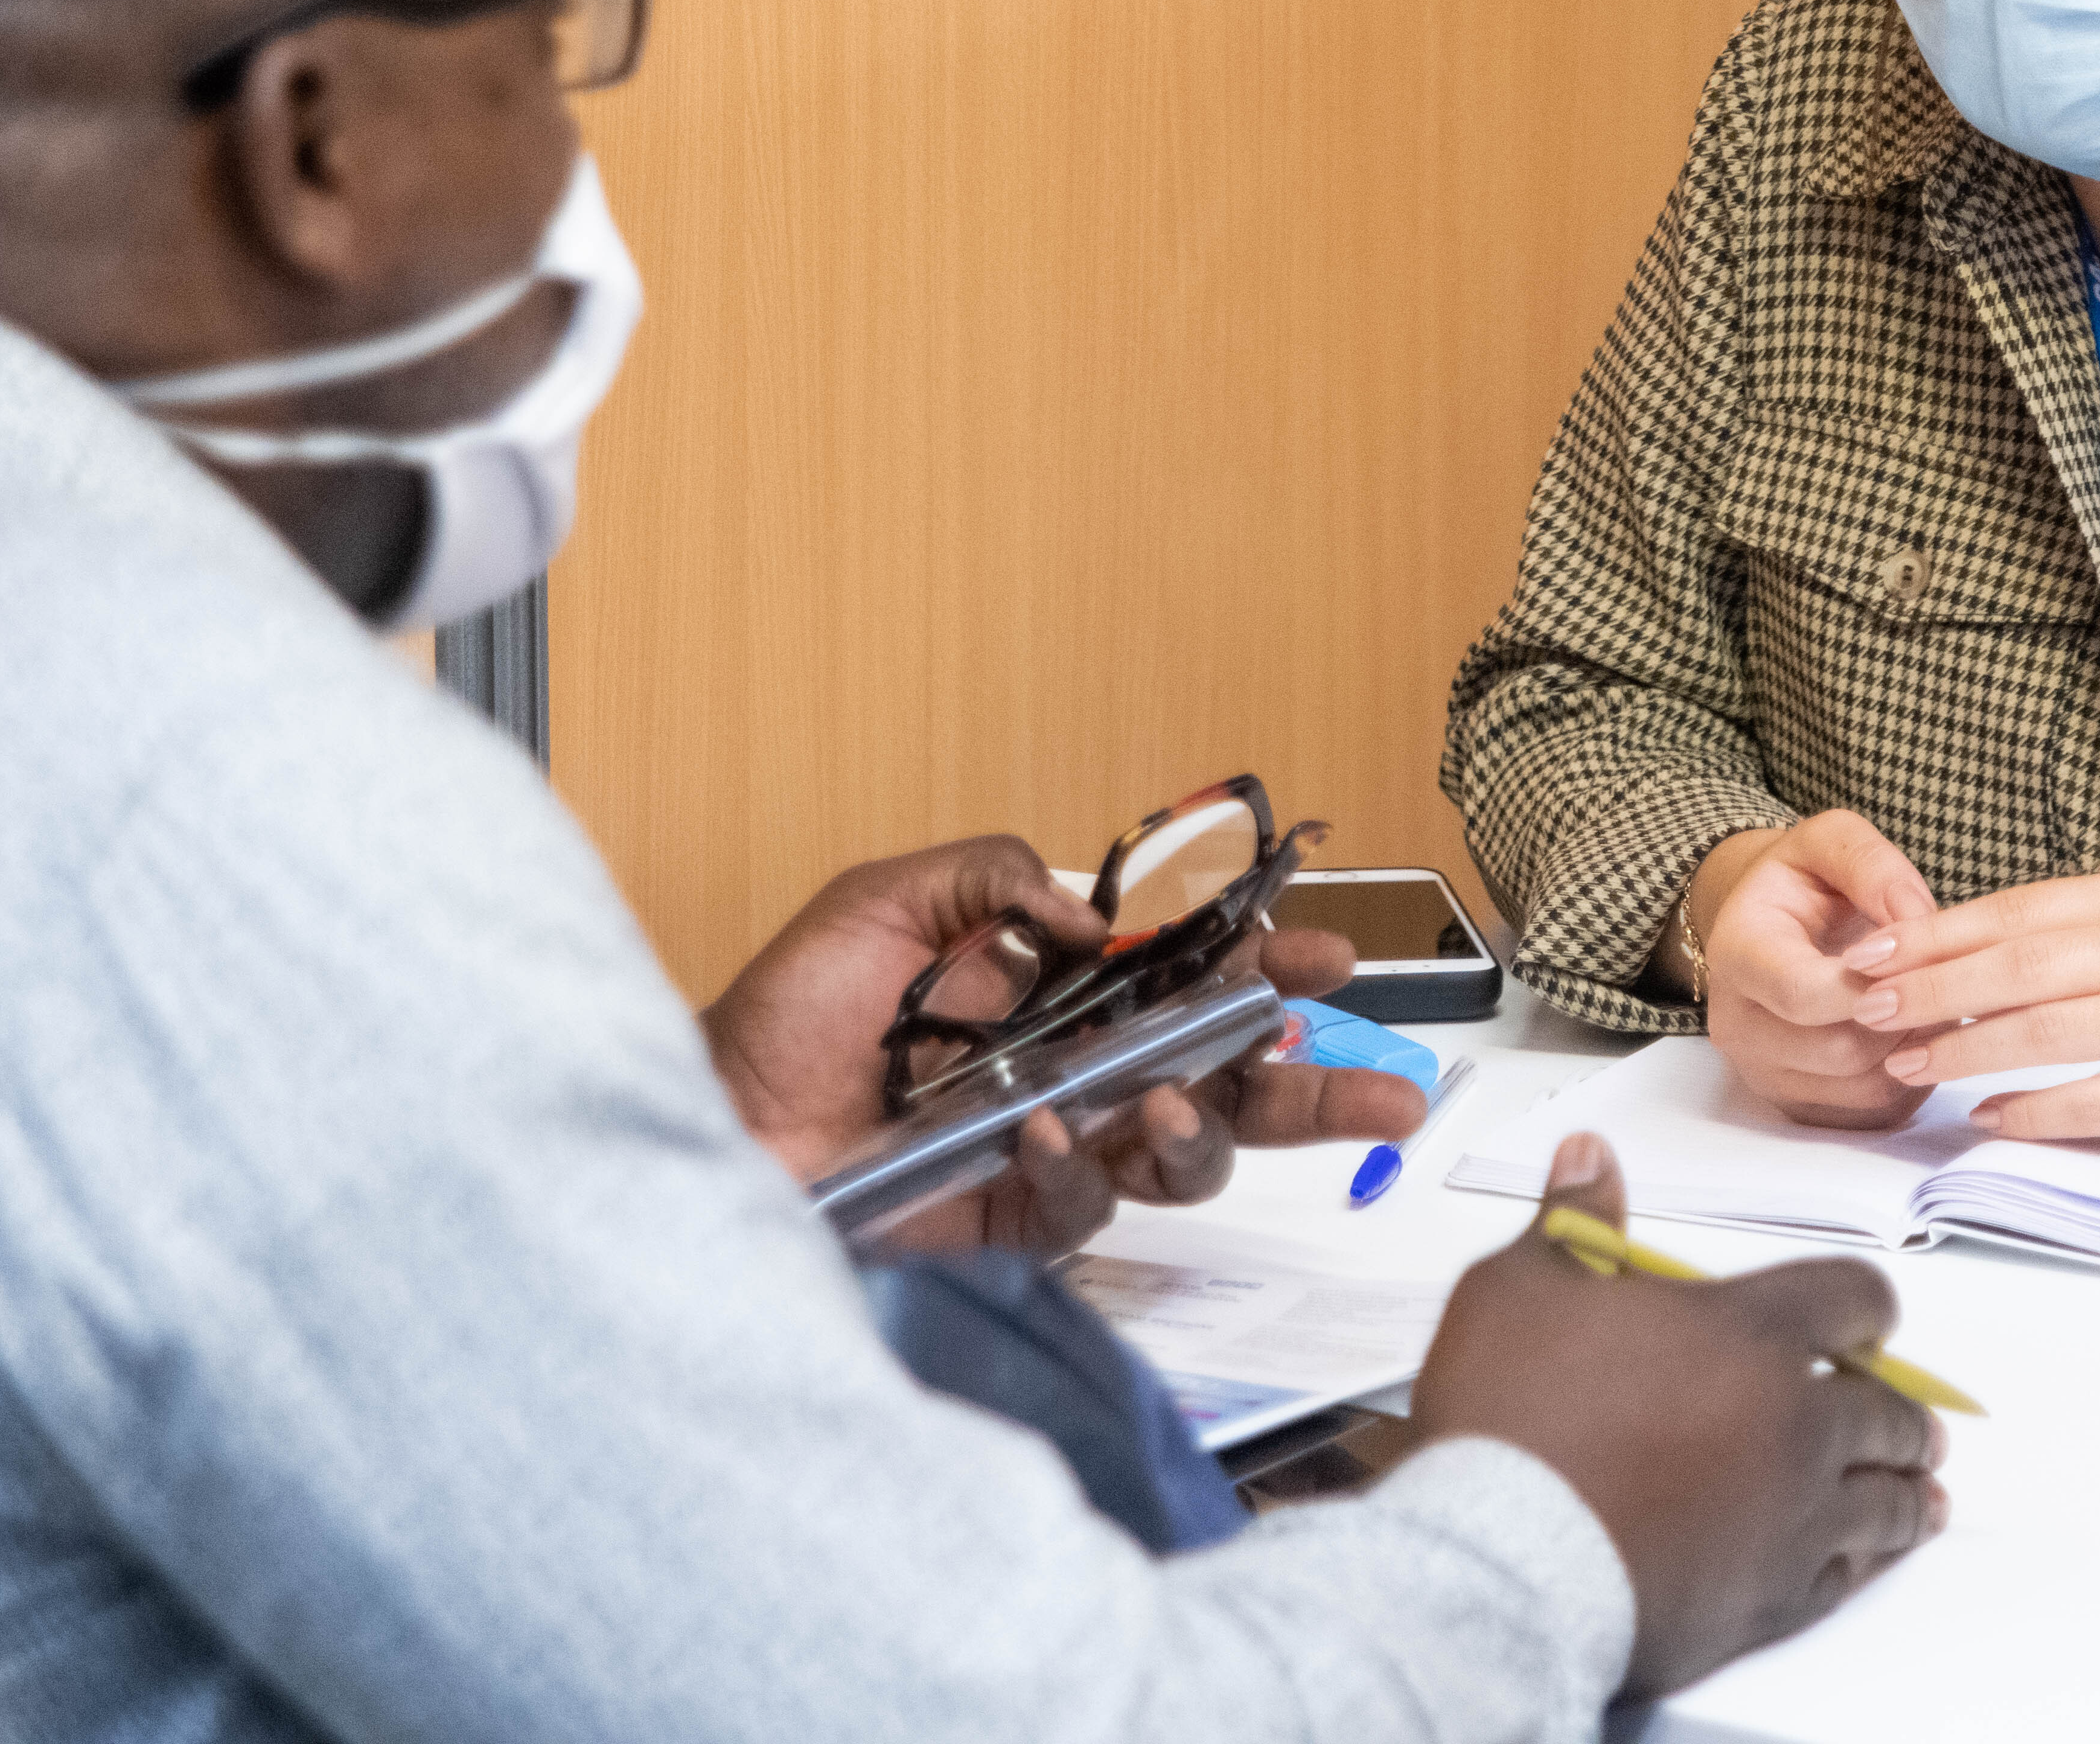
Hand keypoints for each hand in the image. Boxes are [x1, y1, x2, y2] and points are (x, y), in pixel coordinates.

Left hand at [699, 838, 1426, 1252]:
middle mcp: (1079, 1075)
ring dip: (1208, 1130)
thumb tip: (1097, 917)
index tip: (1326, 957)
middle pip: (1231, 1086)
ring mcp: (1056, 1152)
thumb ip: (996, 878)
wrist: (712, 1126)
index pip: (1193, 979)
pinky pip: (1086, 1202)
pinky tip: (1045, 1128)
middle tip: (1388, 1092)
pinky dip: (1080, 1161)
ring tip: (1182, 1102)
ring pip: (1186, 1159)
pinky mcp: (1017, 1221)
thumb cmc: (782, 1021)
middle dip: (1317, 1087)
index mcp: (1062, 993)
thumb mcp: (884, 903)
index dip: (1268, 968)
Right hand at [1410, 1135, 1946, 1698]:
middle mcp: (1794, 1420)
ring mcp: (1793, 1516)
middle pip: (1886, 1408)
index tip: (1866, 1321)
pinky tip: (1864, 1559)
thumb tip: (1589, 1155)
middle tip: (1907, 1420)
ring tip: (1918, 1492)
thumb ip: (1575, 1220)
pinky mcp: (1775, 1599)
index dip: (1864, 1305)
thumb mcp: (1519, 1288)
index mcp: (1748, 1331)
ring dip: (1905, 1489)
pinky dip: (1864, 1562)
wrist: (1504, 1563)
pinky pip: (1849, 1577)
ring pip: (1886, 1501)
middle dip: (1897, 1408)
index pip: (1853, 1296)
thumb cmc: (1511, 1418)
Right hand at [1692, 811, 1942, 1131]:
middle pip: (1840, 1050)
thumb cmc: (1804, 883)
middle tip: (1939, 980)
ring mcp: (1764, 1073)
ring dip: (1914, 1049)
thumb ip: (1871, 864)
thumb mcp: (1829, 841)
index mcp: (1738, 954)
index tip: (1916, 957)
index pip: (1804, 994)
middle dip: (1905, 1016)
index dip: (1873, 984)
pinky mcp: (1798, 1105)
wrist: (1771, 925)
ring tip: (1929, 1002)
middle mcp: (1737, 1024)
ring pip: (1864, 1087)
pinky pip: (1872, 1112)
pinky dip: (1910, 1078)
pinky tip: (1914, 1032)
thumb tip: (1917, 916)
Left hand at [1846, 865, 2099, 1155]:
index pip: (2015, 910)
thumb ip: (2077, 937)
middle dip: (1930, 988)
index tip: (1871, 951)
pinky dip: (2032, 1110)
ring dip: (1962, 1050)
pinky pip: (2093, 1100)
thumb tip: (1960, 951)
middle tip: (1865, 1007)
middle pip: (2017, 965)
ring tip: (1905, 1063)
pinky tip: (1986, 1117)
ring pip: (2044, 1030)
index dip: (1934, 933)